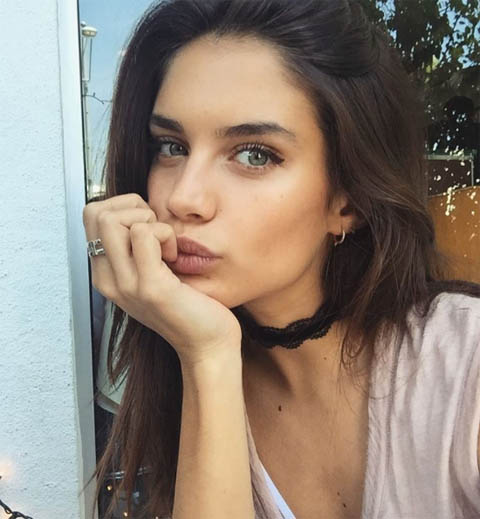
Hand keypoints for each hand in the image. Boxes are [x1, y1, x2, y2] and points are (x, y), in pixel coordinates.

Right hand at [82, 193, 241, 365]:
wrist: (205, 344)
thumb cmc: (185, 306)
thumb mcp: (150, 274)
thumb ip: (135, 249)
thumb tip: (138, 210)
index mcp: (106, 276)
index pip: (90, 218)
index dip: (122, 209)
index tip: (148, 227)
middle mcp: (108, 280)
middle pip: (96, 214)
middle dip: (132, 209)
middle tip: (157, 232)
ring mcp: (125, 284)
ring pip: (113, 220)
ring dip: (148, 222)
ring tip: (166, 246)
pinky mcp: (149, 286)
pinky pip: (144, 234)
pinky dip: (165, 234)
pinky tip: (174, 257)